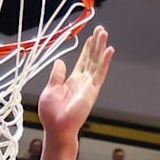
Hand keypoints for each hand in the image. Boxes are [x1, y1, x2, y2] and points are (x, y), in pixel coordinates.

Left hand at [37, 25, 114, 142]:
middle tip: (101, 30)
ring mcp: (88, 85)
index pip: (82, 61)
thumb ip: (57, 75)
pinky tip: (109, 51)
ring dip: (101, 48)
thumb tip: (60, 62)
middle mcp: (82, 81)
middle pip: (92, 59)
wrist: (57, 129)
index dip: (87, 49)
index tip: (91, 37)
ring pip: (97, 62)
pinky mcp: (91, 91)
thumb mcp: (50, 89)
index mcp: (72, 81)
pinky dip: (105, 62)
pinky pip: (99, 73)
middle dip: (96, 44)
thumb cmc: (52, 115)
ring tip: (104, 34)